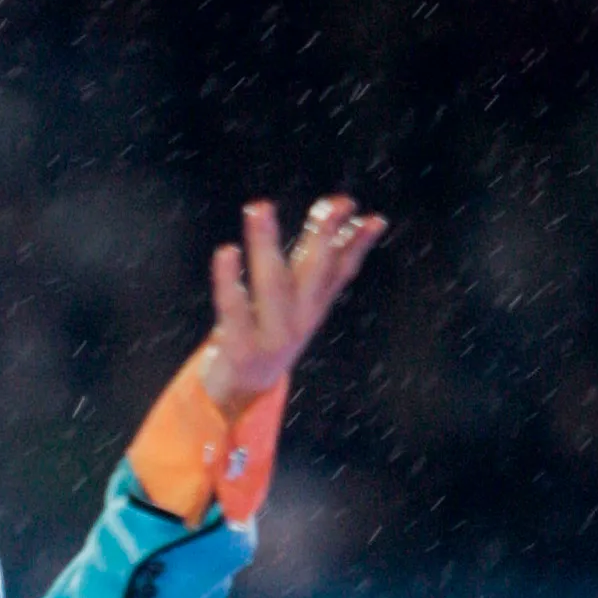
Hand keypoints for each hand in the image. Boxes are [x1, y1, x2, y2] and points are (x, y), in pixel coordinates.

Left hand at [200, 196, 386, 421]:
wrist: (240, 392)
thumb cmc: (268, 334)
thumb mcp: (299, 304)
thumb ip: (324, 266)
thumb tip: (365, 224)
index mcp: (313, 309)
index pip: (340, 272)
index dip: (356, 246)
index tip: (371, 218)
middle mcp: (298, 323)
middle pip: (313, 275)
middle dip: (322, 238)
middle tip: (331, 205)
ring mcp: (271, 337)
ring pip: (271, 283)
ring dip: (266, 243)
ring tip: (260, 207)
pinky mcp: (240, 349)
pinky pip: (234, 308)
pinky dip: (229, 280)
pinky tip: (226, 250)